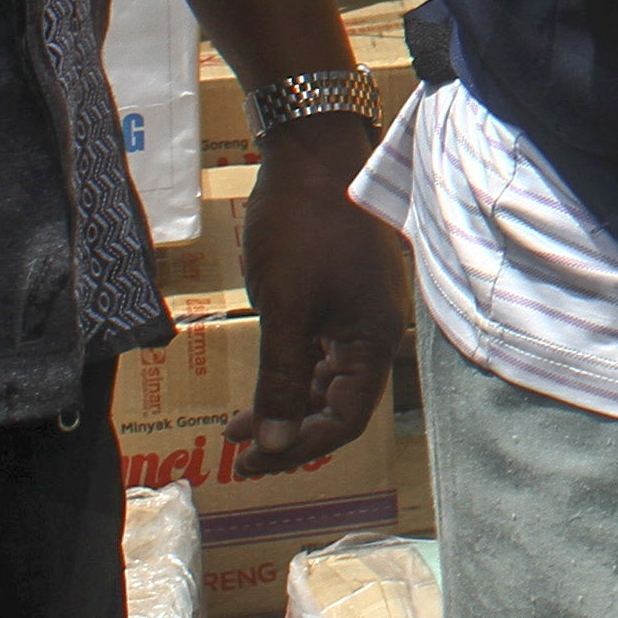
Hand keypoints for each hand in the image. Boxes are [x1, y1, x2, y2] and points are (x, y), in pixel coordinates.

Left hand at [225, 115, 402, 473]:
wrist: (313, 156)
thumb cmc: (302, 230)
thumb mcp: (284, 311)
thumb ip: (283, 380)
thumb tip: (278, 447)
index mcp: (375, 338)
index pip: (348, 419)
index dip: (301, 448)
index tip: (250, 461)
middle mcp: (377, 330)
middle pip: (342, 404)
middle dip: (292, 433)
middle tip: (240, 453)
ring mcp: (362, 311)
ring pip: (331, 379)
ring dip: (289, 404)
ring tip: (240, 425)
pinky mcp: (344, 294)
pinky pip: (325, 350)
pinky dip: (294, 371)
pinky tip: (265, 378)